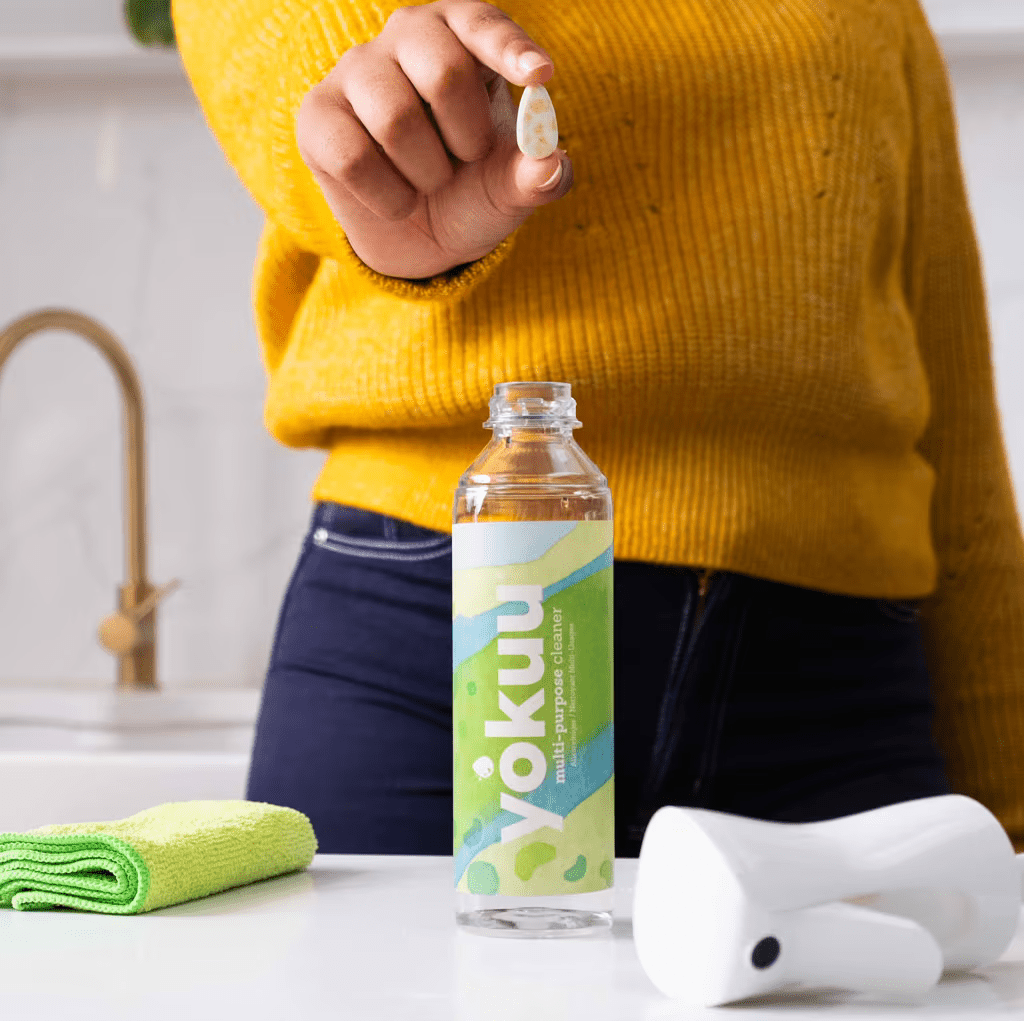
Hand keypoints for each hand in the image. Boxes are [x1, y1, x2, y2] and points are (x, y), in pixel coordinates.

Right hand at [296, 0, 572, 279]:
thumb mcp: (510, 190)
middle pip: (443, 69)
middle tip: (468, 157)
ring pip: (394, 119)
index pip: (482, 24)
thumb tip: (550, 164)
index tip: (540, 76)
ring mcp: (356, 71)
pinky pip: (354, 158)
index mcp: (463, 37)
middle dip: (468, 135)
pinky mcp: (318, 115)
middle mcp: (407, 37)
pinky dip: (389, 197)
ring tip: (430, 182)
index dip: (508, 49)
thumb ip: (536, 176)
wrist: (419, 237)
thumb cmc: (471, 192)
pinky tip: (397, 199)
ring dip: (427, 173)